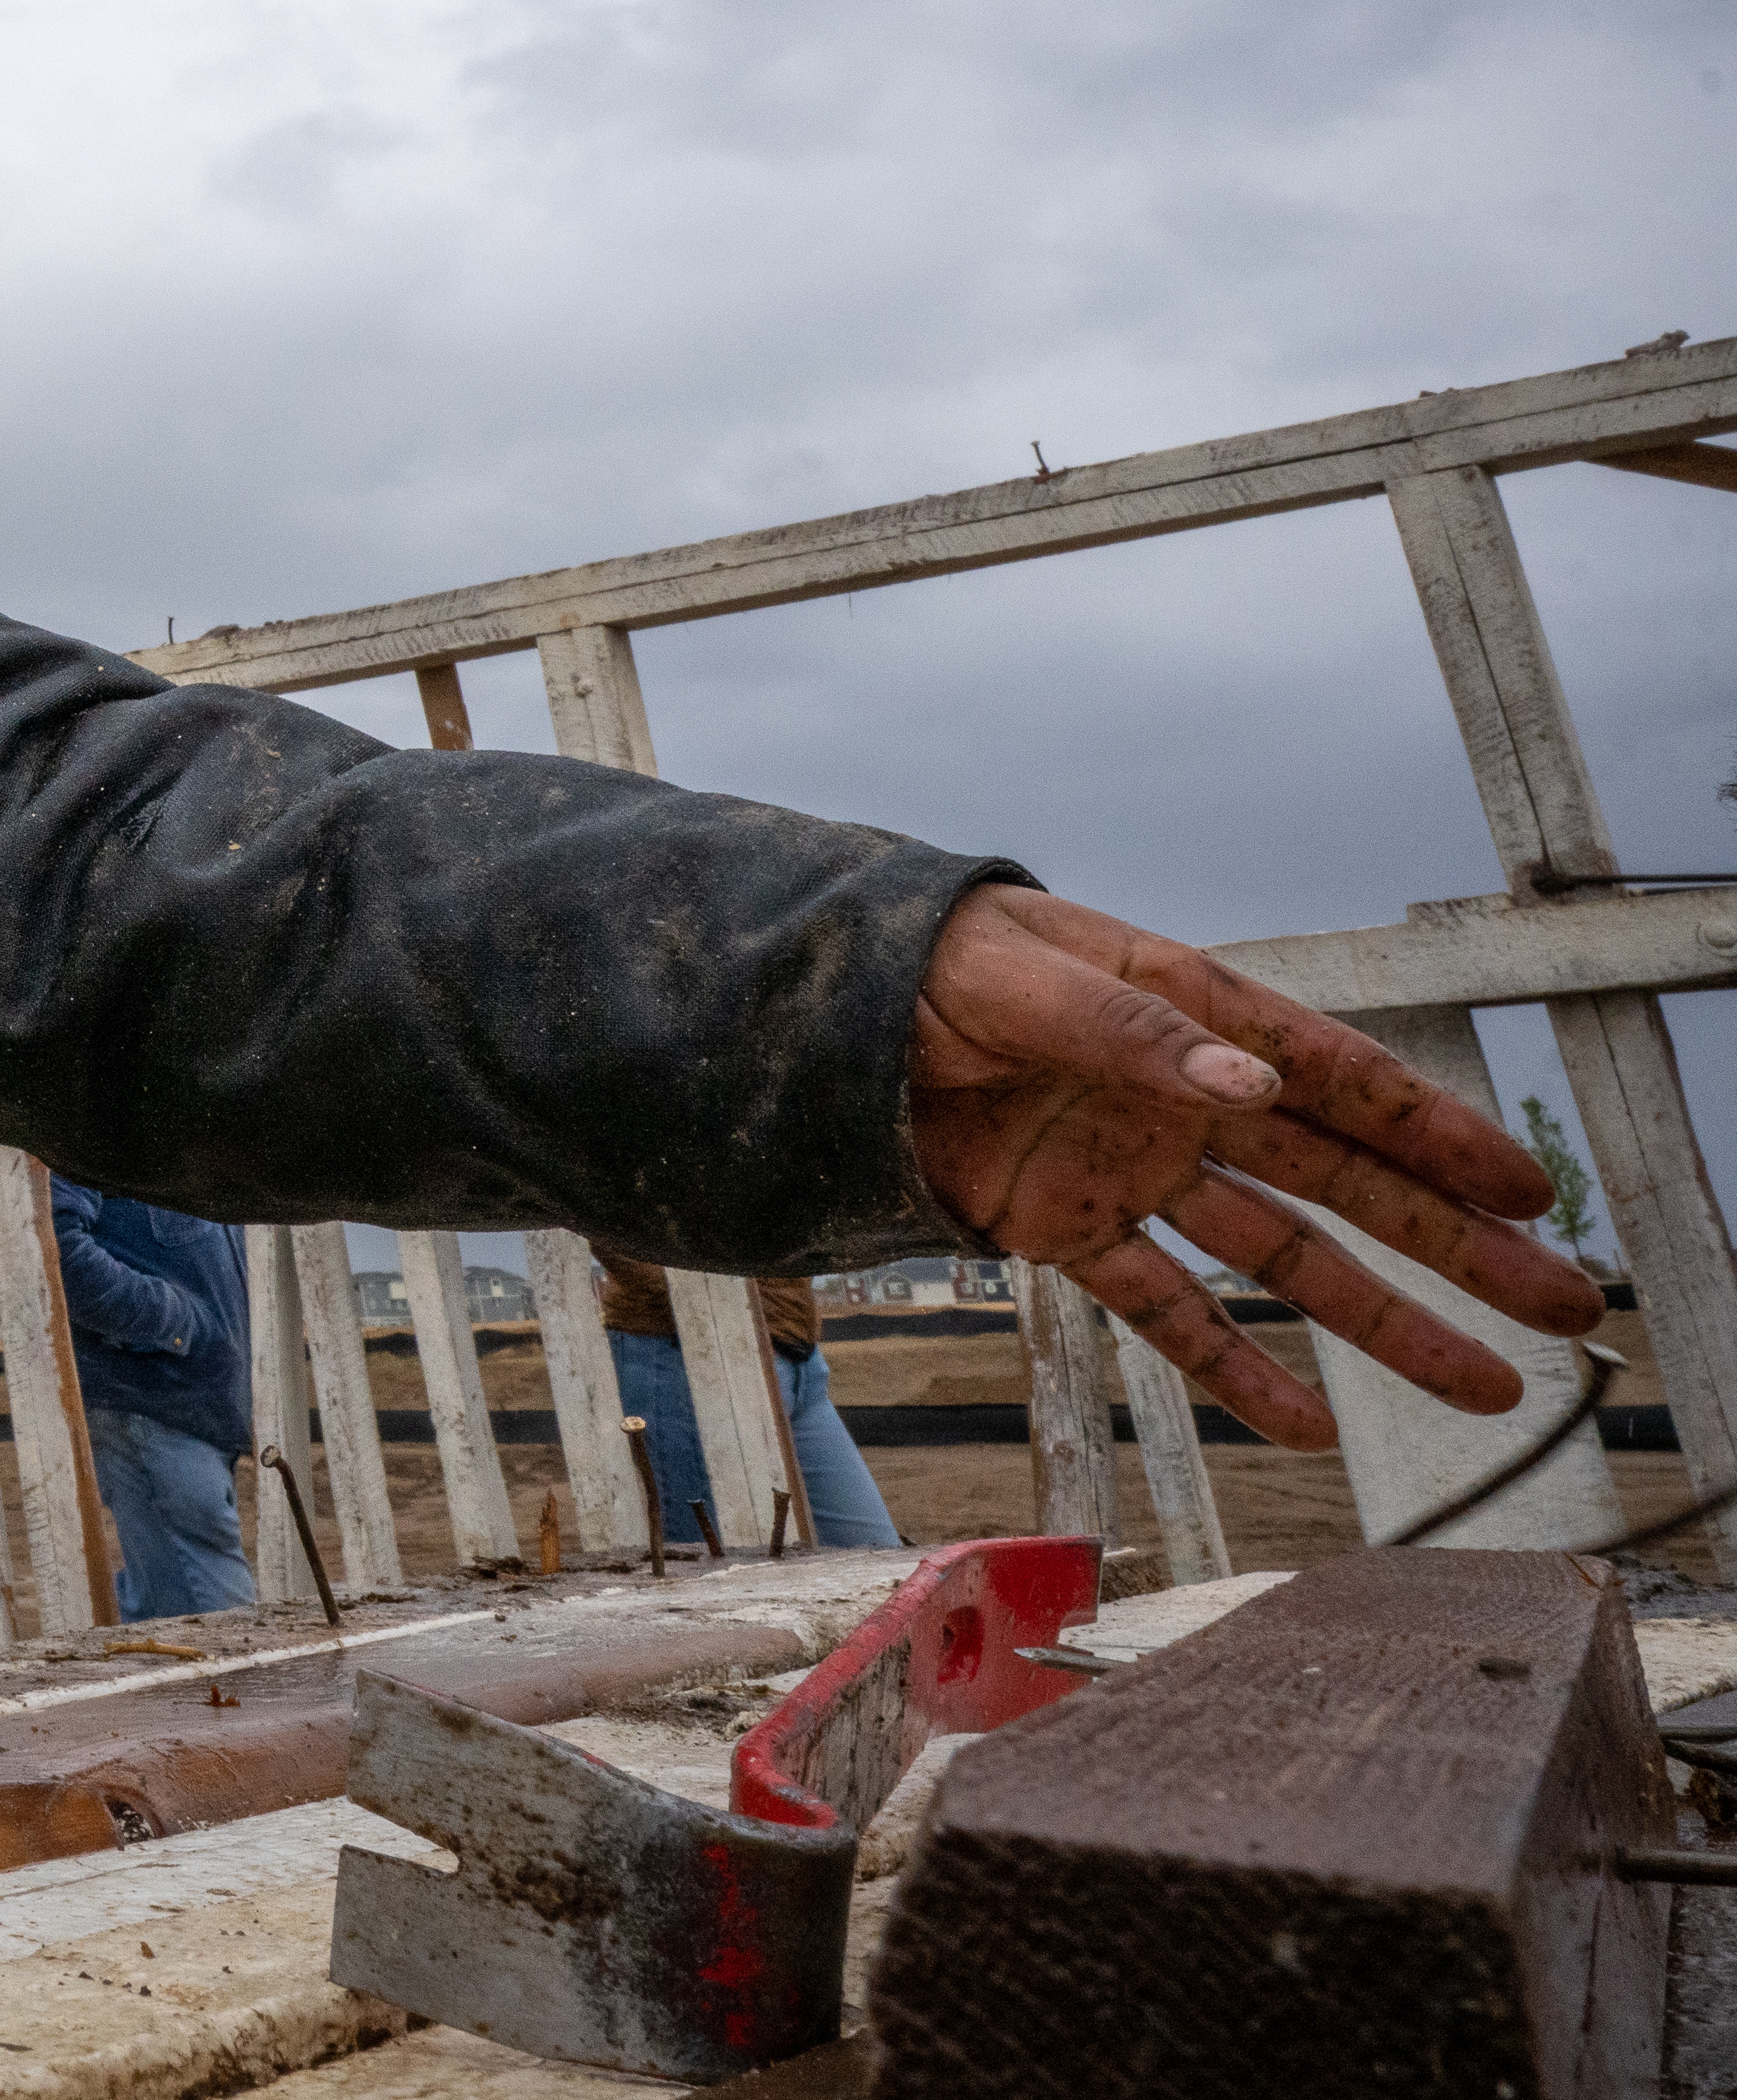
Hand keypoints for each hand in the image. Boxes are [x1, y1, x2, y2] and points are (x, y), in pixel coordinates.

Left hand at [907, 886, 1605, 1443]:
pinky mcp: (1065, 1227)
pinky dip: (1230, 1367)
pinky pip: (1164, 1307)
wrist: (821, 1004)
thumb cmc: (928, 959)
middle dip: (1457, 1245)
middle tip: (1564, 1304)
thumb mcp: (1023, 980)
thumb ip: (1135, 1032)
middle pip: (1348, 1183)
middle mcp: (1184, 1100)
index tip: (1528, 1189)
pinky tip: (1305, 1426)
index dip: (1437, 1136)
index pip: (1340, 1082)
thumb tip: (1252, 1082)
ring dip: (1381, 1322)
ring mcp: (1133, 1170)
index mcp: (1191, 1018)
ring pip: (1284, 1258)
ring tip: (1486, 1383)